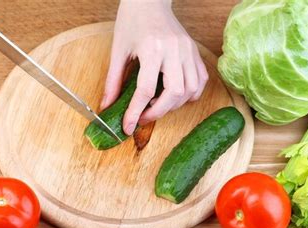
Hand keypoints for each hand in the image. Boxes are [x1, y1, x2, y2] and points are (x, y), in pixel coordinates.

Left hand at [102, 0, 208, 134]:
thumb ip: (113, 80)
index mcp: (152, 48)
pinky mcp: (195, 51)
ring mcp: (188, 50)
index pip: (146, 89)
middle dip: (158, 112)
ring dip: (175, 105)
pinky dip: (191, 95)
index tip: (129, 127)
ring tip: (159, 105)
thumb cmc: (131, 21)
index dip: (136, 112)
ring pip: (191, 90)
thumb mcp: (118, 50)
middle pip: (174, 94)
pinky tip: (176, 96)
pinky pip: (200, 81)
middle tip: (143, 117)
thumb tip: (107, 106)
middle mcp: (174, 50)